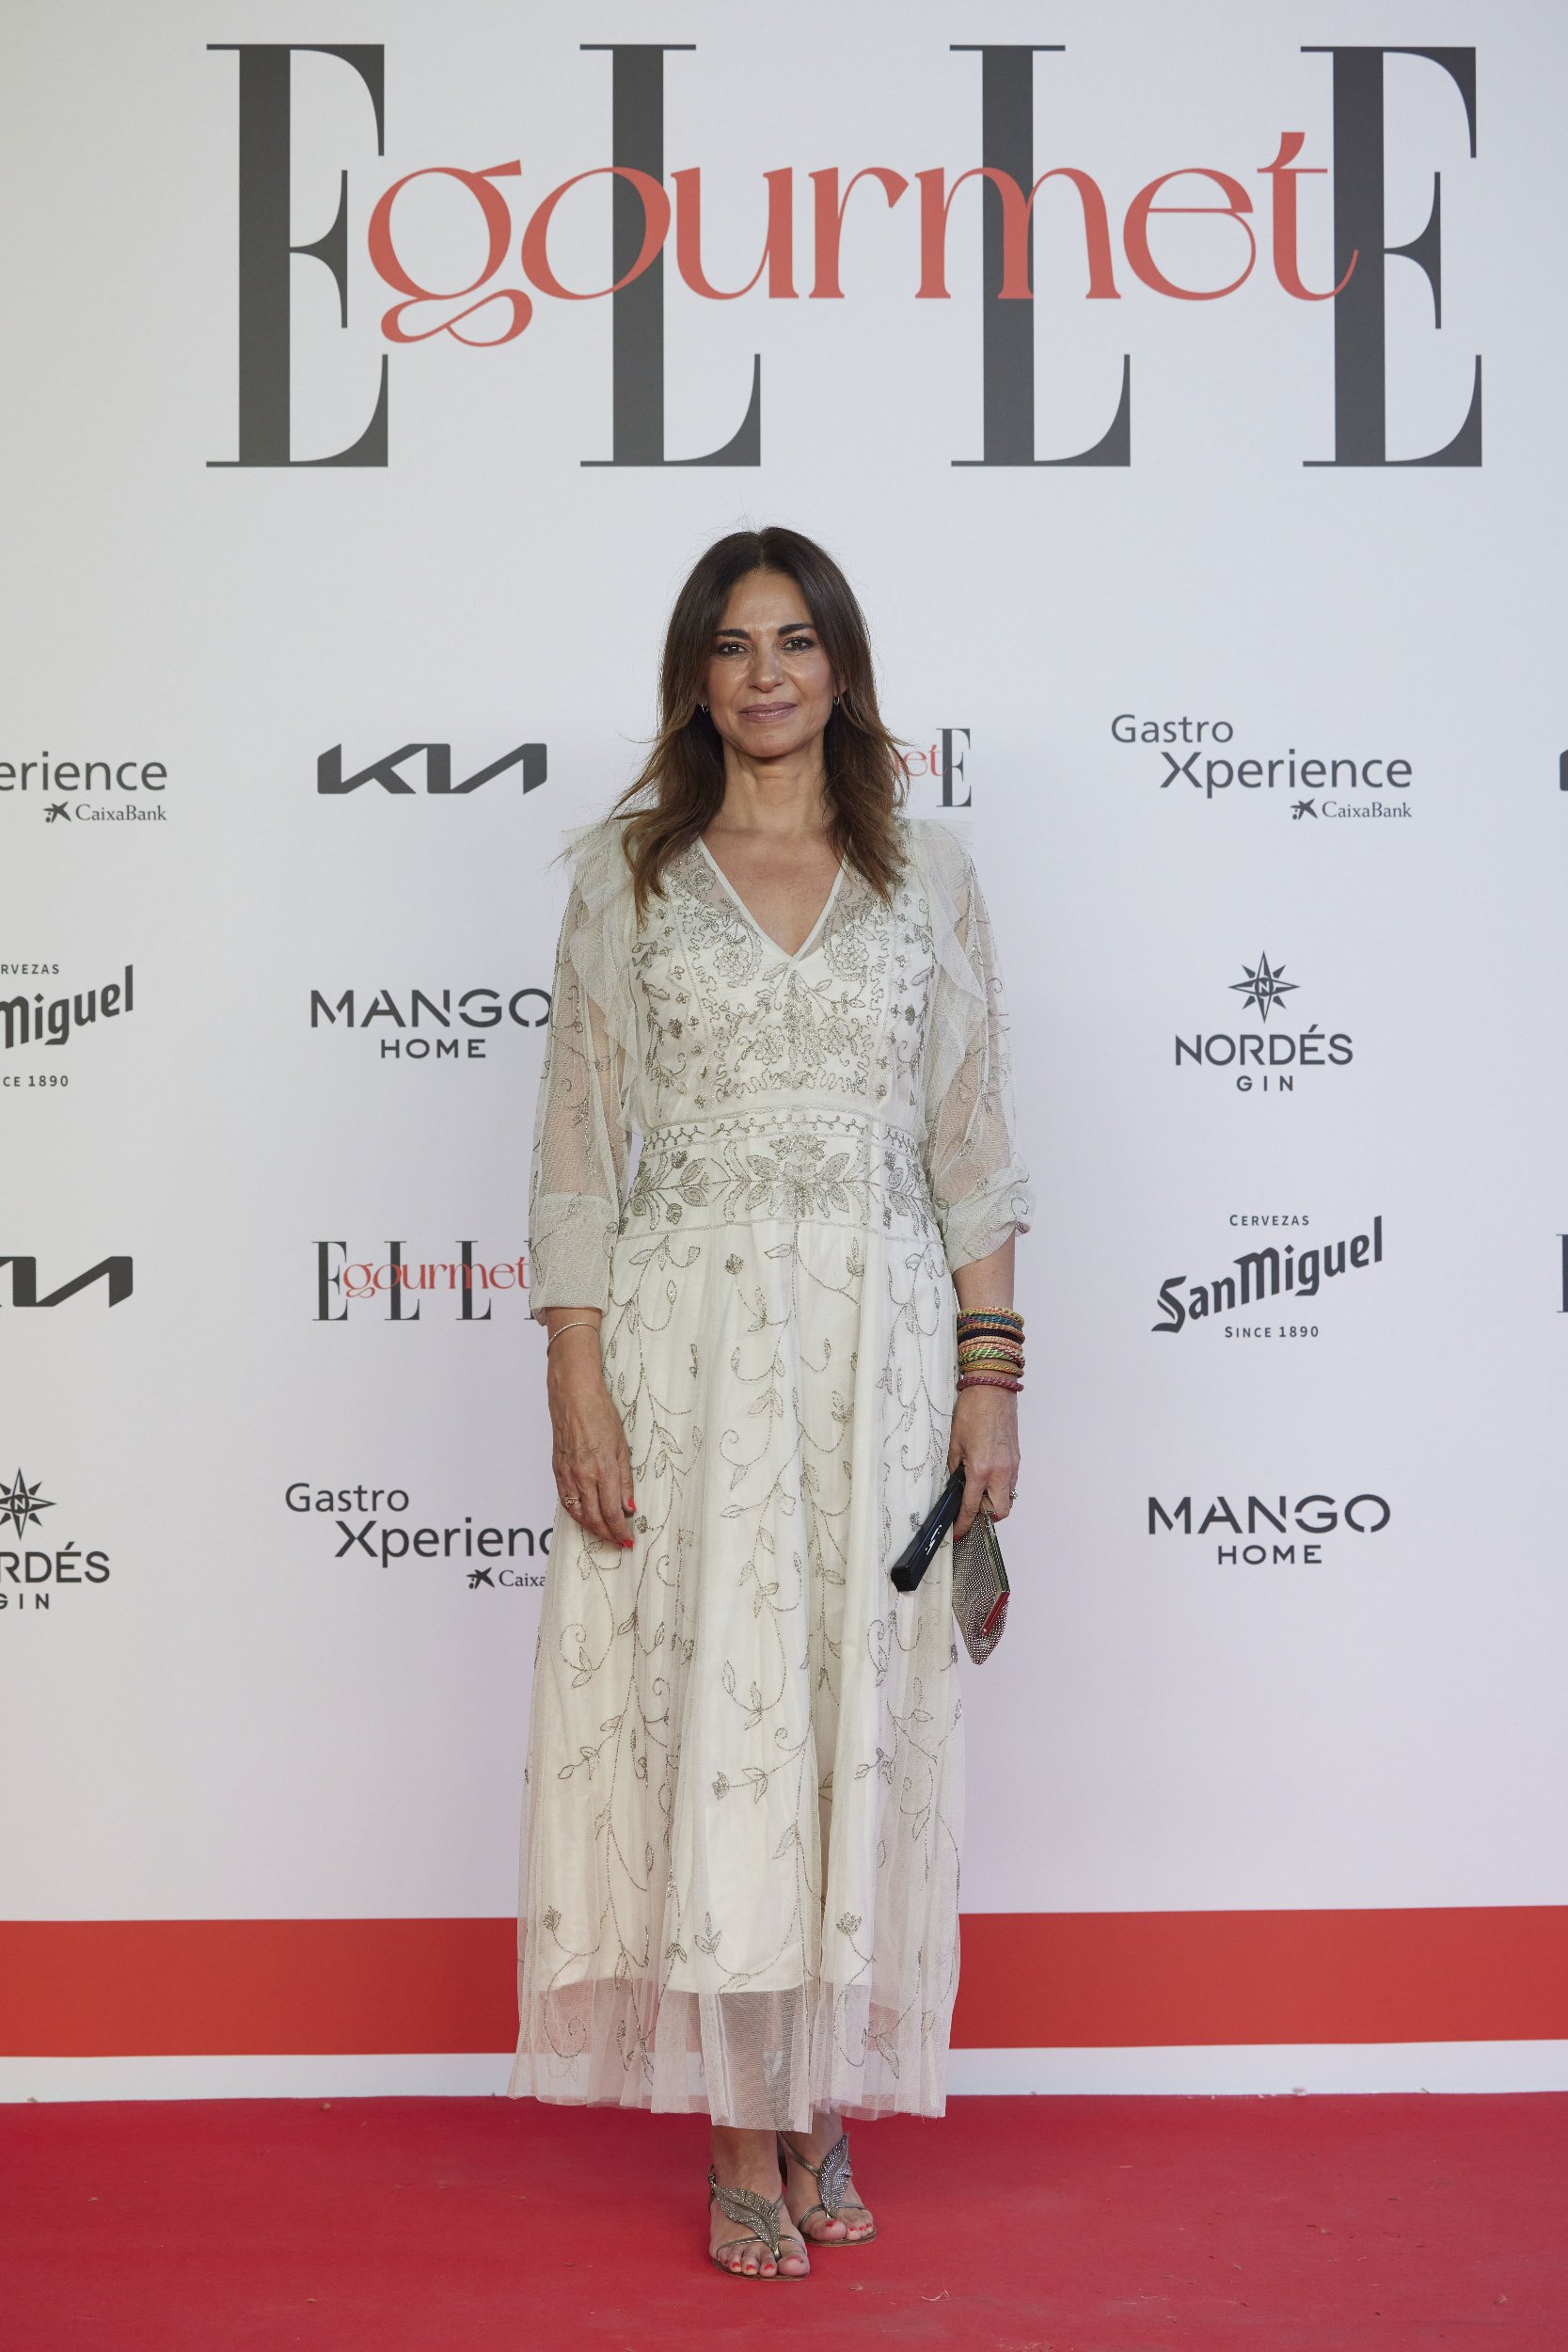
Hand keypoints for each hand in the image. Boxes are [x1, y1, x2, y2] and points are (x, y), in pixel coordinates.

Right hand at [546, 1324, 634, 1548]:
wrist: (573, 1396)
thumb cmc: (600, 1414)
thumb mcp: (622, 1446)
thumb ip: (625, 1480)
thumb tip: (628, 1507)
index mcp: (604, 1468)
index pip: (612, 1512)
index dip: (620, 1530)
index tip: (628, 1540)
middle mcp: (583, 1475)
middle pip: (594, 1517)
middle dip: (608, 1535)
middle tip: (619, 1543)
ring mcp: (567, 1474)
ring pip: (578, 1513)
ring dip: (592, 1528)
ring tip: (604, 1535)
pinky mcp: (557, 1470)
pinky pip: (565, 1501)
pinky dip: (576, 1514)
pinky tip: (584, 1519)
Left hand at [947, 1383, 1018, 1540]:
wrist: (993, 1389)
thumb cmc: (973, 1410)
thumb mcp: (955, 1443)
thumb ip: (956, 1469)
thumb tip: (956, 1485)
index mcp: (982, 1470)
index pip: (973, 1508)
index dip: (964, 1523)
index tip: (959, 1532)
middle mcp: (1001, 1472)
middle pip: (999, 1512)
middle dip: (985, 1517)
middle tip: (970, 1510)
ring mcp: (1012, 1466)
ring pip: (1008, 1498)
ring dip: (994, 1502)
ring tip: (978, 1492)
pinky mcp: (1017, 1458)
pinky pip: (1011, 1483)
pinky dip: (1000, 1487)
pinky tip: (987, 1477)